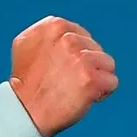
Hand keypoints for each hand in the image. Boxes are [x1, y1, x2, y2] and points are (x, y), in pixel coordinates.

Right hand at [8, 16, 117, 136]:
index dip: (75, 54)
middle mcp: (68, 38)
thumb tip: (68, 32)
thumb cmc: (25, 82)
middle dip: (86, 65)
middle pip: (95, 48)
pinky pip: (111, 82)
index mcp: (53, 26)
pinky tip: (85, 98)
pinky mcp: (91, 78)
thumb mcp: (26, 44)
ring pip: (107, 63)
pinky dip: (102, 92)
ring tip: (76, 88)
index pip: (82, 35)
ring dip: (96, 77)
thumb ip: (47, 33)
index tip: (61, 67)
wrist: (25, 111)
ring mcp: (81, 58)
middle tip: (66, 81)